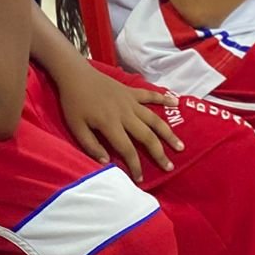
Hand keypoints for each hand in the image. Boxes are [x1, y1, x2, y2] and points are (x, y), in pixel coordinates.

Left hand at [55, 63, 183, 182]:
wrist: (75, 75)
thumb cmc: (73, 103)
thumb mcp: (76, 127)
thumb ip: (91, 146)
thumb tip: (107, 163)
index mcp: (110, 124)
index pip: (127, 149)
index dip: (135, 166)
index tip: (140, 179)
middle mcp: (125, 114)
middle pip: (147, 137)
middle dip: (159, 154)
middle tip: (169, 167)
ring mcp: (130, 101)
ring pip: (154, 119)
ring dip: (168, 133)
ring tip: (180, 146)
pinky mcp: (131, 91)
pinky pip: (150, 96)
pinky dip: (163, 99)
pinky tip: (176, 103)